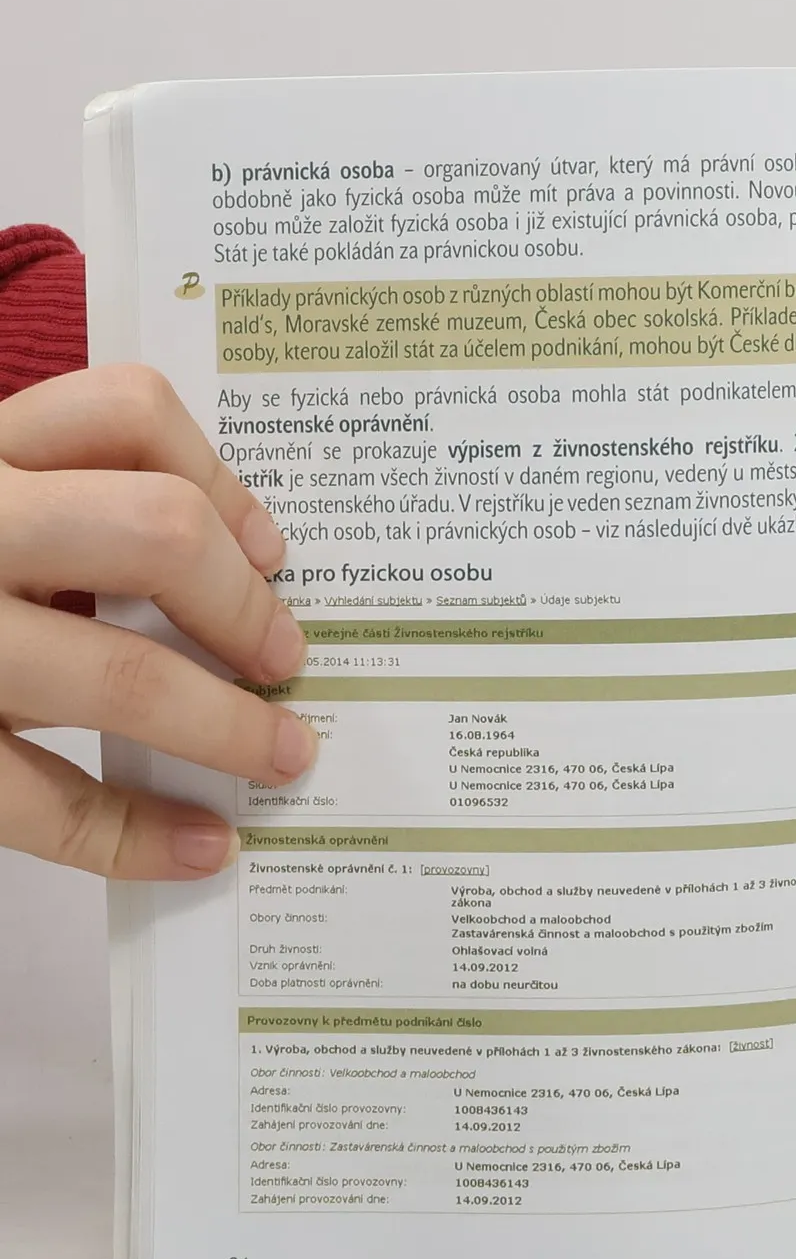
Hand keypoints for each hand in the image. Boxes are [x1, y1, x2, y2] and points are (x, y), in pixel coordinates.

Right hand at [0, 365, 314, 877]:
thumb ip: (58, 505)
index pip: (125, 411)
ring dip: (228, 727)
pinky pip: (48, 799)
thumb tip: (238, 569)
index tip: (269, 553)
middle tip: (285, 658)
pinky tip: (202, 847)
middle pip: (155, 531)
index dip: (224, 482)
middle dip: (244, 606)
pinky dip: (142, 835)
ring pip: (122, 672)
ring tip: (282, 758)